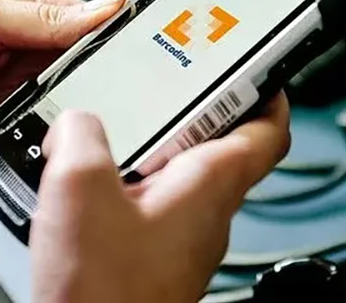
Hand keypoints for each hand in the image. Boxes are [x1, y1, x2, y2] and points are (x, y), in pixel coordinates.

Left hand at [0, 0, 124, 175]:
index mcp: (33, 26)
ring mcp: (20, 111)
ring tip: (98, 126)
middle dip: (113, 88)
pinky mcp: (3, 149)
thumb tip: (110, 5)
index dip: (124, 39)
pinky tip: (62, 156)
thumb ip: (42, 16)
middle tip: (133, 93)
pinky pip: (40, 157)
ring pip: (74, 122)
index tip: (155, 48)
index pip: (95, 31)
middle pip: (93, 80)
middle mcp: (33, 69)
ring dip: (83, 125)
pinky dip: (52, 159)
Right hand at [31, 95, 290, 302]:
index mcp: (211, 184)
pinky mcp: (158, 260)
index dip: (269, 89)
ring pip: (186, 179)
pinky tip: (93, 188)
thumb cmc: (108, 294)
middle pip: (223, 147)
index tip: (258, 65)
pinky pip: (156, 209)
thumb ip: (80, 135)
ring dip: (159, 150)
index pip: (269, 129)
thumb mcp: (79, 188)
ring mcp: (186, 240)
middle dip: (197, 111)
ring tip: (120, 130)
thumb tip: (75, 121)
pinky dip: (133, 187)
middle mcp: (209, 213)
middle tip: (170, 86)